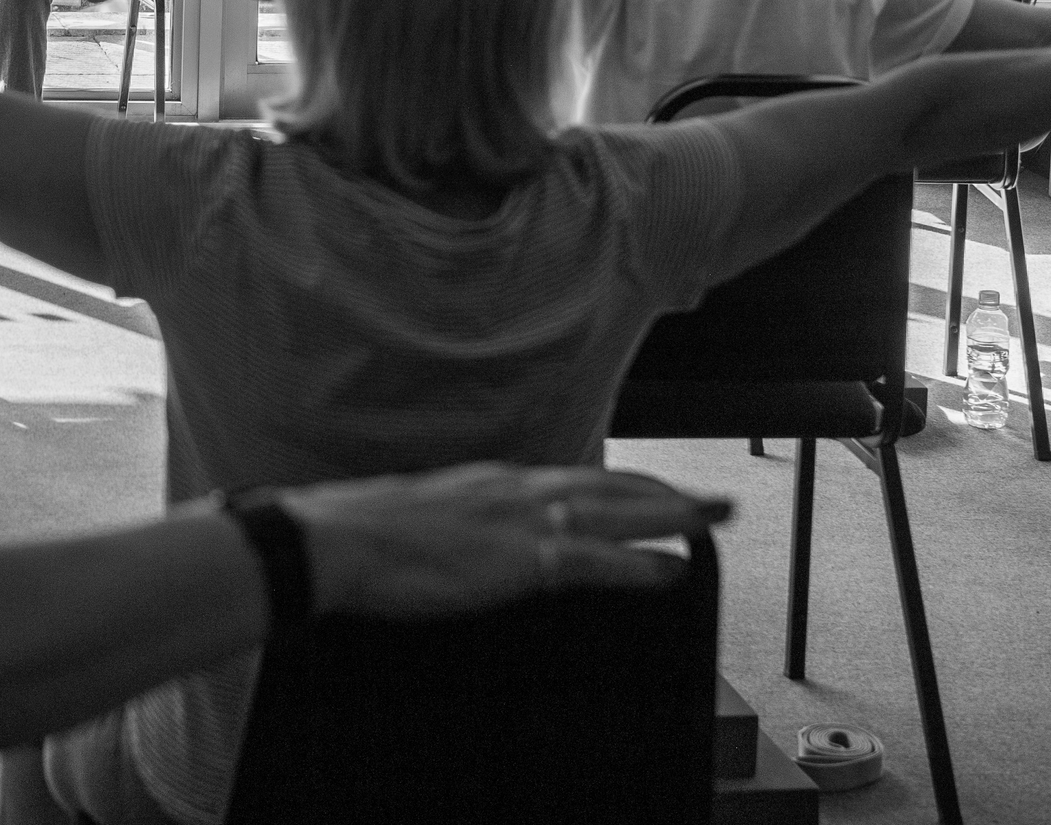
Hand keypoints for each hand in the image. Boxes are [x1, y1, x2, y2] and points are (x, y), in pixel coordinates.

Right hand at [280, 464, 729, 618]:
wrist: (335, 541)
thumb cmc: (362, 536)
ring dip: (675, 514)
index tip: (655, 491)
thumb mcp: (420, 517)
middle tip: (714, 499)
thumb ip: (455, 522)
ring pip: (618, 511)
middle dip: (668, 491)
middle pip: (611, 486)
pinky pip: (597, 560)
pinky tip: (673, 570)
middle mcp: (516, 490)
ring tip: (715, 517)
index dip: (623, 486)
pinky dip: (640, 563)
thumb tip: (465, 540)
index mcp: (492, 484)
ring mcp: (520, 522)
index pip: (574, 479)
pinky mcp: (520, 559)